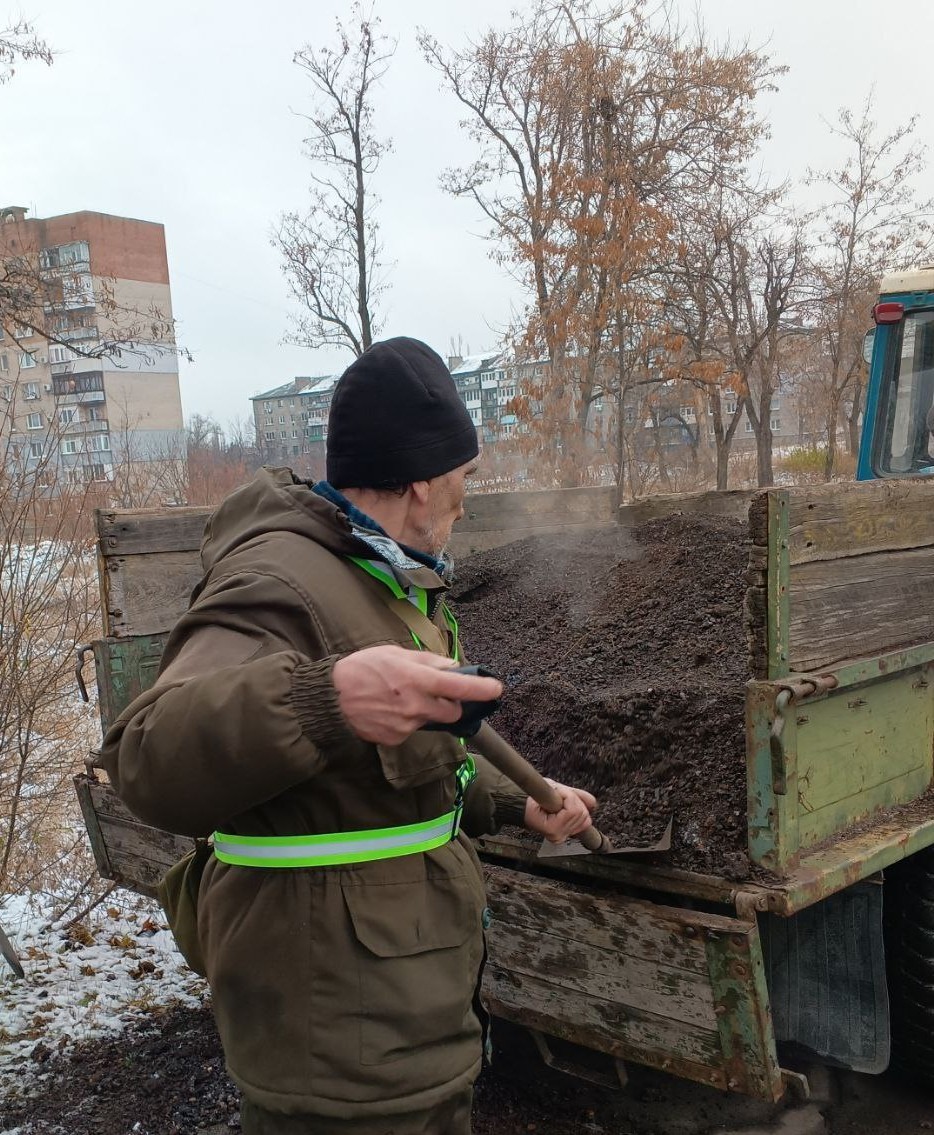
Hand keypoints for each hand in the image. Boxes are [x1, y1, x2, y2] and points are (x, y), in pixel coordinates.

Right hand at [332, 644, 502, 745]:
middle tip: (435, 692)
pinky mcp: (396, 739)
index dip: (481, 689)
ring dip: (424, 710)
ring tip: (399, 698)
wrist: (330, 699)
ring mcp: (406, 725)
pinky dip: (406, 721)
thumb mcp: (395, 654)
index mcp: (416, 679)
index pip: (458, 687)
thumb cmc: (362, 669)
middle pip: (451, 712)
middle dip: (450, 704)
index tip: (496, 689)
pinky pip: (411, 730)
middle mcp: (415, 705)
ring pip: (430, 720)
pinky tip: (388, 710)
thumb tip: (452, 667)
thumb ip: (427, 661)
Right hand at [524, 781, 596, 842]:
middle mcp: (559, 836)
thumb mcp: (551, 789)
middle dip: (573, 800)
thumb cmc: (533, 800)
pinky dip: (579, 813)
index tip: (557, 791)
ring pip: (585, 817)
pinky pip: (585, 823)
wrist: (525, 809)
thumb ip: (573, 793)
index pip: (573, 810)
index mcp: (551, 828)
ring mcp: (564, 836)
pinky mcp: (568, 835)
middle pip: (582, 814)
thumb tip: (593, 802)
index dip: (566, 795)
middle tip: (559, 797)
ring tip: (561, 803)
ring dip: (576, 805)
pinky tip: (567, 809)